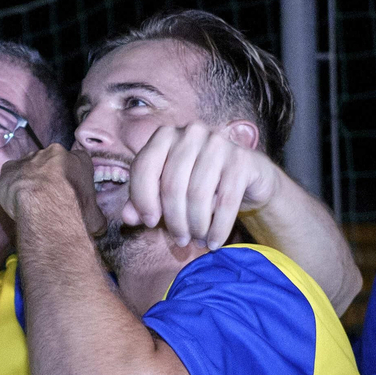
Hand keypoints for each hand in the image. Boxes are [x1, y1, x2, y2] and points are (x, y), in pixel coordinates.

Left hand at [0, 145, 106, 236]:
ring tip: (31, 202)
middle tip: (49, 199)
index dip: (73, 178)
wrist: (45, 210)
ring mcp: (30, 158)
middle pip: (52, 162)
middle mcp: (55, 153)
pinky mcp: (10, 167)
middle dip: (50, 178)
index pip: (79, 162)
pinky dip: (11, 185)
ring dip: (30, 180)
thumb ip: (95, 216)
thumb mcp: (95, 219)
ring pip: (30, 167)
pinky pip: (10, 174)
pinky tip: (15, 200)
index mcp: (80, 160)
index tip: (70, 192)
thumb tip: (98, 225)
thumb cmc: (75, 212)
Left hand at [120, 123, 280, 248]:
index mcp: (166, 135)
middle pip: (171, 185)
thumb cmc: (199, 185)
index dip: (142, 200)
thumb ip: (144, 201)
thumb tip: (128, 217)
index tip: (150, 223)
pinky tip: (213, 242)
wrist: (248, 179)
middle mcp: (191, 132)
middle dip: (174, 220)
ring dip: (196, 226)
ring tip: (197, 240)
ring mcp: (218, 143)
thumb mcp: (167, 192)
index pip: (143, 167)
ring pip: (197, 195)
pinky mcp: (241, 160)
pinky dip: (218, 228)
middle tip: (180, 240)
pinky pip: (225, 202)